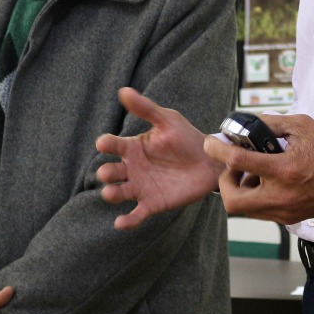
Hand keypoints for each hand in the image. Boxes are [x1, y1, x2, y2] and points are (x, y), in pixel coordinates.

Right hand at [95, 87, 222, 228]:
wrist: (211, 162)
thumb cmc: (187, 138)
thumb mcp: (167, 120)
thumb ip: (146, 109)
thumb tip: (123, 91)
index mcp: (133, 147)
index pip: (113, 145)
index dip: (106, 144)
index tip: (103, 144)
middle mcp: (132, 168)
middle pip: (111, 171)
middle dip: (106, 173)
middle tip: (107, 172)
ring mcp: (141, 187)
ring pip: (119, 192)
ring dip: (112, 193)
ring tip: (110, 193)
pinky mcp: (152, 203)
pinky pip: (136, 214)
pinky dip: (127, 220)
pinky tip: (120, 223)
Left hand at [205, 113, 313, 223]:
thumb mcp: (302, 126)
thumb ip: (270, 123)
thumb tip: (245, 124)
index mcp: (285, 169)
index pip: (237, 162)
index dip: (217, 150)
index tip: (211, 143)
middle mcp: (283, 195)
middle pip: (233, 201)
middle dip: (225, 182)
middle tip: (232, 166)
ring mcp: (287, 211)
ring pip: (246, 210)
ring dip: (240, 190)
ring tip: (251, 172)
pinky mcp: (292, 218)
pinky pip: (262, 212)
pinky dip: (255, 197)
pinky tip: (266, 181)